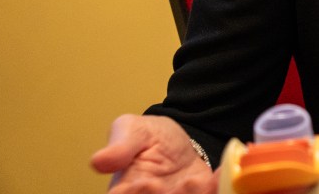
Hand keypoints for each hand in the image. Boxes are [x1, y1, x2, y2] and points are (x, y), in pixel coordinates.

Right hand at [90, 114, 216, 192]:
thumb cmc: (145, 137)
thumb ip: (119, 147)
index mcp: (124, 193)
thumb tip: (98, 161)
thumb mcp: (130, 131)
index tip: (146, 182)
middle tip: (181, 184)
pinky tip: (220, 173)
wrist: (175, 138)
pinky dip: (217, 188)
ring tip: (195, 180)